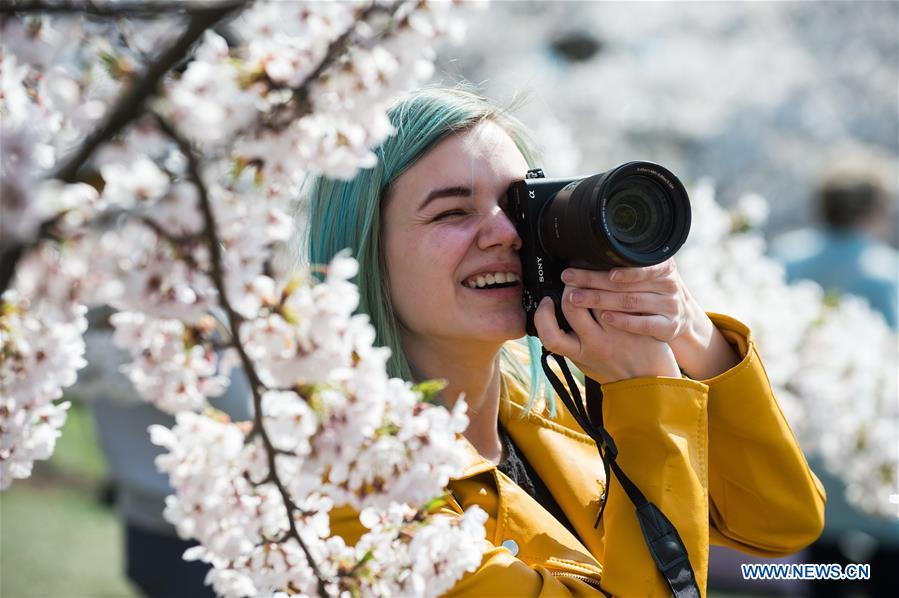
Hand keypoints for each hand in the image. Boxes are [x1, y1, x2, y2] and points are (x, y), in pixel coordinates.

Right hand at [533, 289, 679, 384]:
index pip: (551, 336)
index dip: (542, 316)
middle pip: (572, 306)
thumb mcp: (584, 362)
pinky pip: (622, 296)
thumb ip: (569, 342)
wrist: (648, 380)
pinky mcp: (636, 322)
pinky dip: (614, 284)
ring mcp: (617, 332)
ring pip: (598, 296)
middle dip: (568, 287)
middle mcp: (596, 343)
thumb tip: (552, 315)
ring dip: (591, 280)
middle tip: (571, 281)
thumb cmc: (613, 369)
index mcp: (579, 354)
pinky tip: (611, 278)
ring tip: (590, 274)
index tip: (546, 302)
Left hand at [560, 259, 739, 378]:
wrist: (682, 317)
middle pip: (626, 284)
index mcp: (662, 266)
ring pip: (631, 302)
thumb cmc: (654, 292)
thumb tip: (587, 253)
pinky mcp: (669, 327)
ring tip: (576, 298)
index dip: (618, 267)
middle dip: (593, 281)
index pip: (639, 265)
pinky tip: (605, 317)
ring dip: (600, 300)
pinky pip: (645, 324)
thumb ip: (629, 265)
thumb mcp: (648, 274)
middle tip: (569, 279)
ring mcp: (670, 306)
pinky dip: (624, 321)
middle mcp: (668, 284)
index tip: (591, 265)